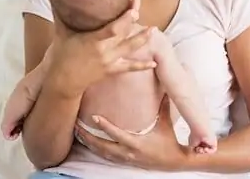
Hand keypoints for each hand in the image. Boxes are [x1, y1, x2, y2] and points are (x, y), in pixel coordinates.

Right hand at [47, 8, 155, 97]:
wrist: (62, 82)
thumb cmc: (61, 55)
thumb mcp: (61, 33)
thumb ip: (62, 15)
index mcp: (93, 41)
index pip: (113, 29)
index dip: (125, 19)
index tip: (133, 9)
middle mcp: (105, 51)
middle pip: (125, 37)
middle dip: (136, 25)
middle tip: (143, 13)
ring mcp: (110, 61)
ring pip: (131, 50)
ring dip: (143, 40)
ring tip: (154, 30)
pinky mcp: (112, 70)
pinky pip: (130, 68)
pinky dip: (142, 66)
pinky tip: (154, 63)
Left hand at [74, 95, 191, 171]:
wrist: (173, 161)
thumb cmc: (169, 141)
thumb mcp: (166, 123)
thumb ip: (164, 105)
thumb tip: (165, 88)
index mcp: (137, 143)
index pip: (116, 134)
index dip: (104, 126)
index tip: (93, 117)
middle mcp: (128, 152)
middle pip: (102, 146)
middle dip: (88, 136)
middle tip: (76, 125)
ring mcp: (125, 158)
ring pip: (101, 152)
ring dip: (88, 143)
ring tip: (77, 132)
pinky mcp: (124, 161)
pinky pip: (105, 156)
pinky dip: (95, 149)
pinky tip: (88, 142)